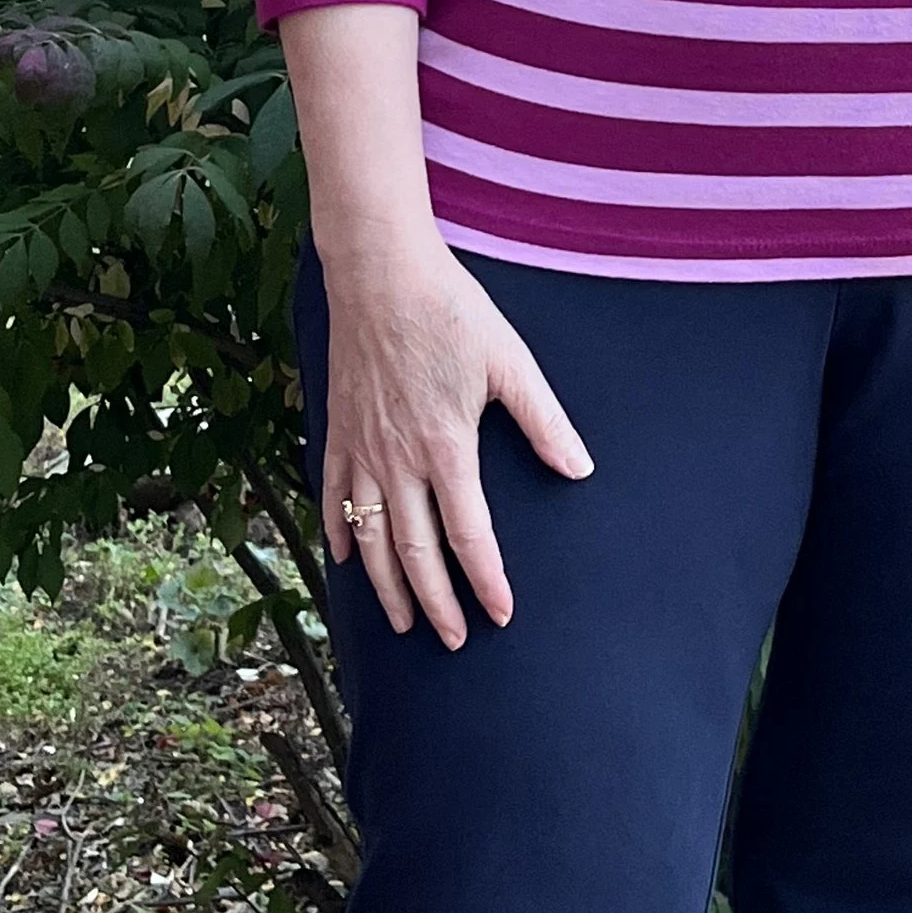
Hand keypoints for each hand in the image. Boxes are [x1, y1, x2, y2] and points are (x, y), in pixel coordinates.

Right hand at [318, 232, 592, 643]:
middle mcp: (398, 458)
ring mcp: (361, 448)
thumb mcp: (511, 362)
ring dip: (387, 586)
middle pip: (415, 552)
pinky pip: (332, 496)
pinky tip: (349, 559)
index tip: (500, 613)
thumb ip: (545, 421)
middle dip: (436, 603)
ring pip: (370, 537)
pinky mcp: (337, 431)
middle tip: (454, 639)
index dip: (485, 580)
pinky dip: (340, 533)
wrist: (380, 273)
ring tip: (402, 624)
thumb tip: (579, 469)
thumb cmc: (451, 311)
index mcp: (447, 446)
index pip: (468, 534)